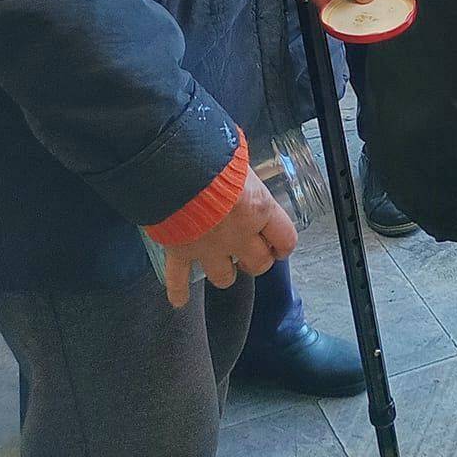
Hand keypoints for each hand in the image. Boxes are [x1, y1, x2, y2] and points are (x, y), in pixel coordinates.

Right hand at [161, 168, 296, 308]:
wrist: (172, 167)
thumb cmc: (210, 155)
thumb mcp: (240, 161)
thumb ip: (243, 177)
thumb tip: (239, 166)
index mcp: (258, 209)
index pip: (285, 239)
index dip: (283, 245)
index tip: (279, 245)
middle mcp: (238, 235)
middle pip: (258, 263)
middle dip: (256, 260)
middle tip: (251, 254)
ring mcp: (208, 247)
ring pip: (225, 277)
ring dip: (225, 273)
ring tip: (223, 267)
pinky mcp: (180, 252)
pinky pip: (179, 279)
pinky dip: (177, 290)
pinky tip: (179, 301)